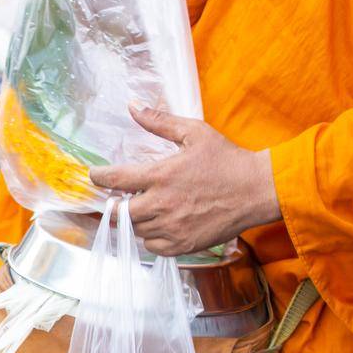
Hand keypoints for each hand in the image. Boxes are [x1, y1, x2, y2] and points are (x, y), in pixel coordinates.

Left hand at [90, 107, 281, 254]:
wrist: (257, 191)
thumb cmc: (227, 160)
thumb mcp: (194, 132)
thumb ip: (160, 121)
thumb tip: (133, 105)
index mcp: (161, 175)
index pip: (115, 180)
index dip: (99, 177)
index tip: (95, 175)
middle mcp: (161, 205)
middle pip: (118, 213)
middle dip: (112, 206)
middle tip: (116, 199)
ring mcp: (172, 228)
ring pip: (135, 231)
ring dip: (133, 221)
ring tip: (142, 209)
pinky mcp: (183, 245)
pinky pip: (152, 247)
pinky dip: (150, 238)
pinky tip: (159, 225)